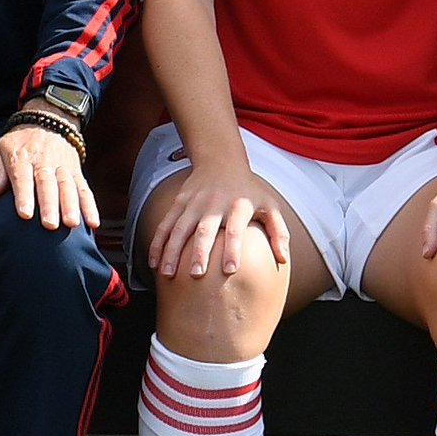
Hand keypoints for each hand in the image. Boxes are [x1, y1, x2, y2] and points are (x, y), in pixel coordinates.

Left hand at [0, 114, 98, 233]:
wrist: (48, 120)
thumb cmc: (19, 143)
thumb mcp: (0, 149)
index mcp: (22, 158)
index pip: (23, 178)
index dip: (24, 196)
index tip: (24, 215)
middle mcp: (44, 162)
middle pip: (47, 184)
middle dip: (49, 205)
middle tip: (50, 225)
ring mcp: (63, 167)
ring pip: (68, 187)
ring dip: (71, 206)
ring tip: (72, 224)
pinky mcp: (77, 172)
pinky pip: (85, 189)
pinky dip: (90, 206)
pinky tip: (93, 222)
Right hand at [144, 157, 287, 286]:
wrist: (221, 161)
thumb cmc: (249, 190)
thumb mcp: (269, 205)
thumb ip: (279, 233)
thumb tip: (283, 260)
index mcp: (238, 205)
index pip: (235, 229)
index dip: (232, 248)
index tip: (229, 270)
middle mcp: (214, 203)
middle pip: (204, 229)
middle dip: (198, 252)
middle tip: (196, 274)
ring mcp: (193, 203)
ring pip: (179, 228)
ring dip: (172, 251)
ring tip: (167, 273)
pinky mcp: (179, 203)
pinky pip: (166, 225)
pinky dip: (158, 243)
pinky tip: (153, 262)